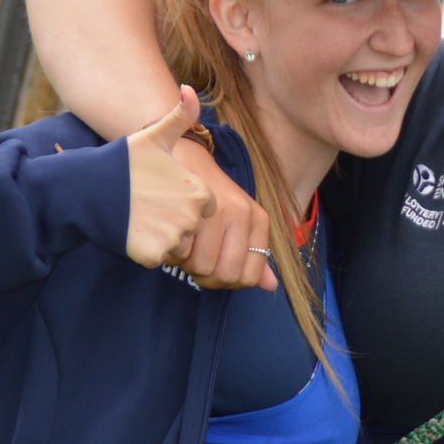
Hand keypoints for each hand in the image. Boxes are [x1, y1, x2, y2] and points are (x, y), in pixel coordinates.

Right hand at [125, 87, 216, 268]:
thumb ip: (180, 116)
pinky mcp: (154, 255)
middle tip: (147, 205)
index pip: (204, 209)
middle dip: (174, 222)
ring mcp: (174, 237)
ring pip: (177, 246)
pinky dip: (146, 251)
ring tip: (139, 217)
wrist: (86, 188)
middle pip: (192, 229)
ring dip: (161, 238)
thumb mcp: (154, 136)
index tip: (161, 193)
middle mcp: (192, 216)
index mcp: (200, 191)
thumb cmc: (123, 162)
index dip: (182, 202)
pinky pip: (158, 259)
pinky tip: (131, 231)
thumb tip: (190, 88)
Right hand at [169, 138, 277, 291]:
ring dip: (187, 265)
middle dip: (205, 278)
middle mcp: (244, 213)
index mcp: (259, 220)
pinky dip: (173, 253)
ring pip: (201, 267)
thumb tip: (270, 286)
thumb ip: (254, 253)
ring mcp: (219, 208)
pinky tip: (173, 238)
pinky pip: (181, 251)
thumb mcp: (242, 221)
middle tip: (195, 264)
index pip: (249, 277)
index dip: (228, 283)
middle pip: (226, 275)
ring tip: (184, 249)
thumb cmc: (215, 195)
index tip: (214, 272)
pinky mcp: (192, 205)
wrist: (188, 158)